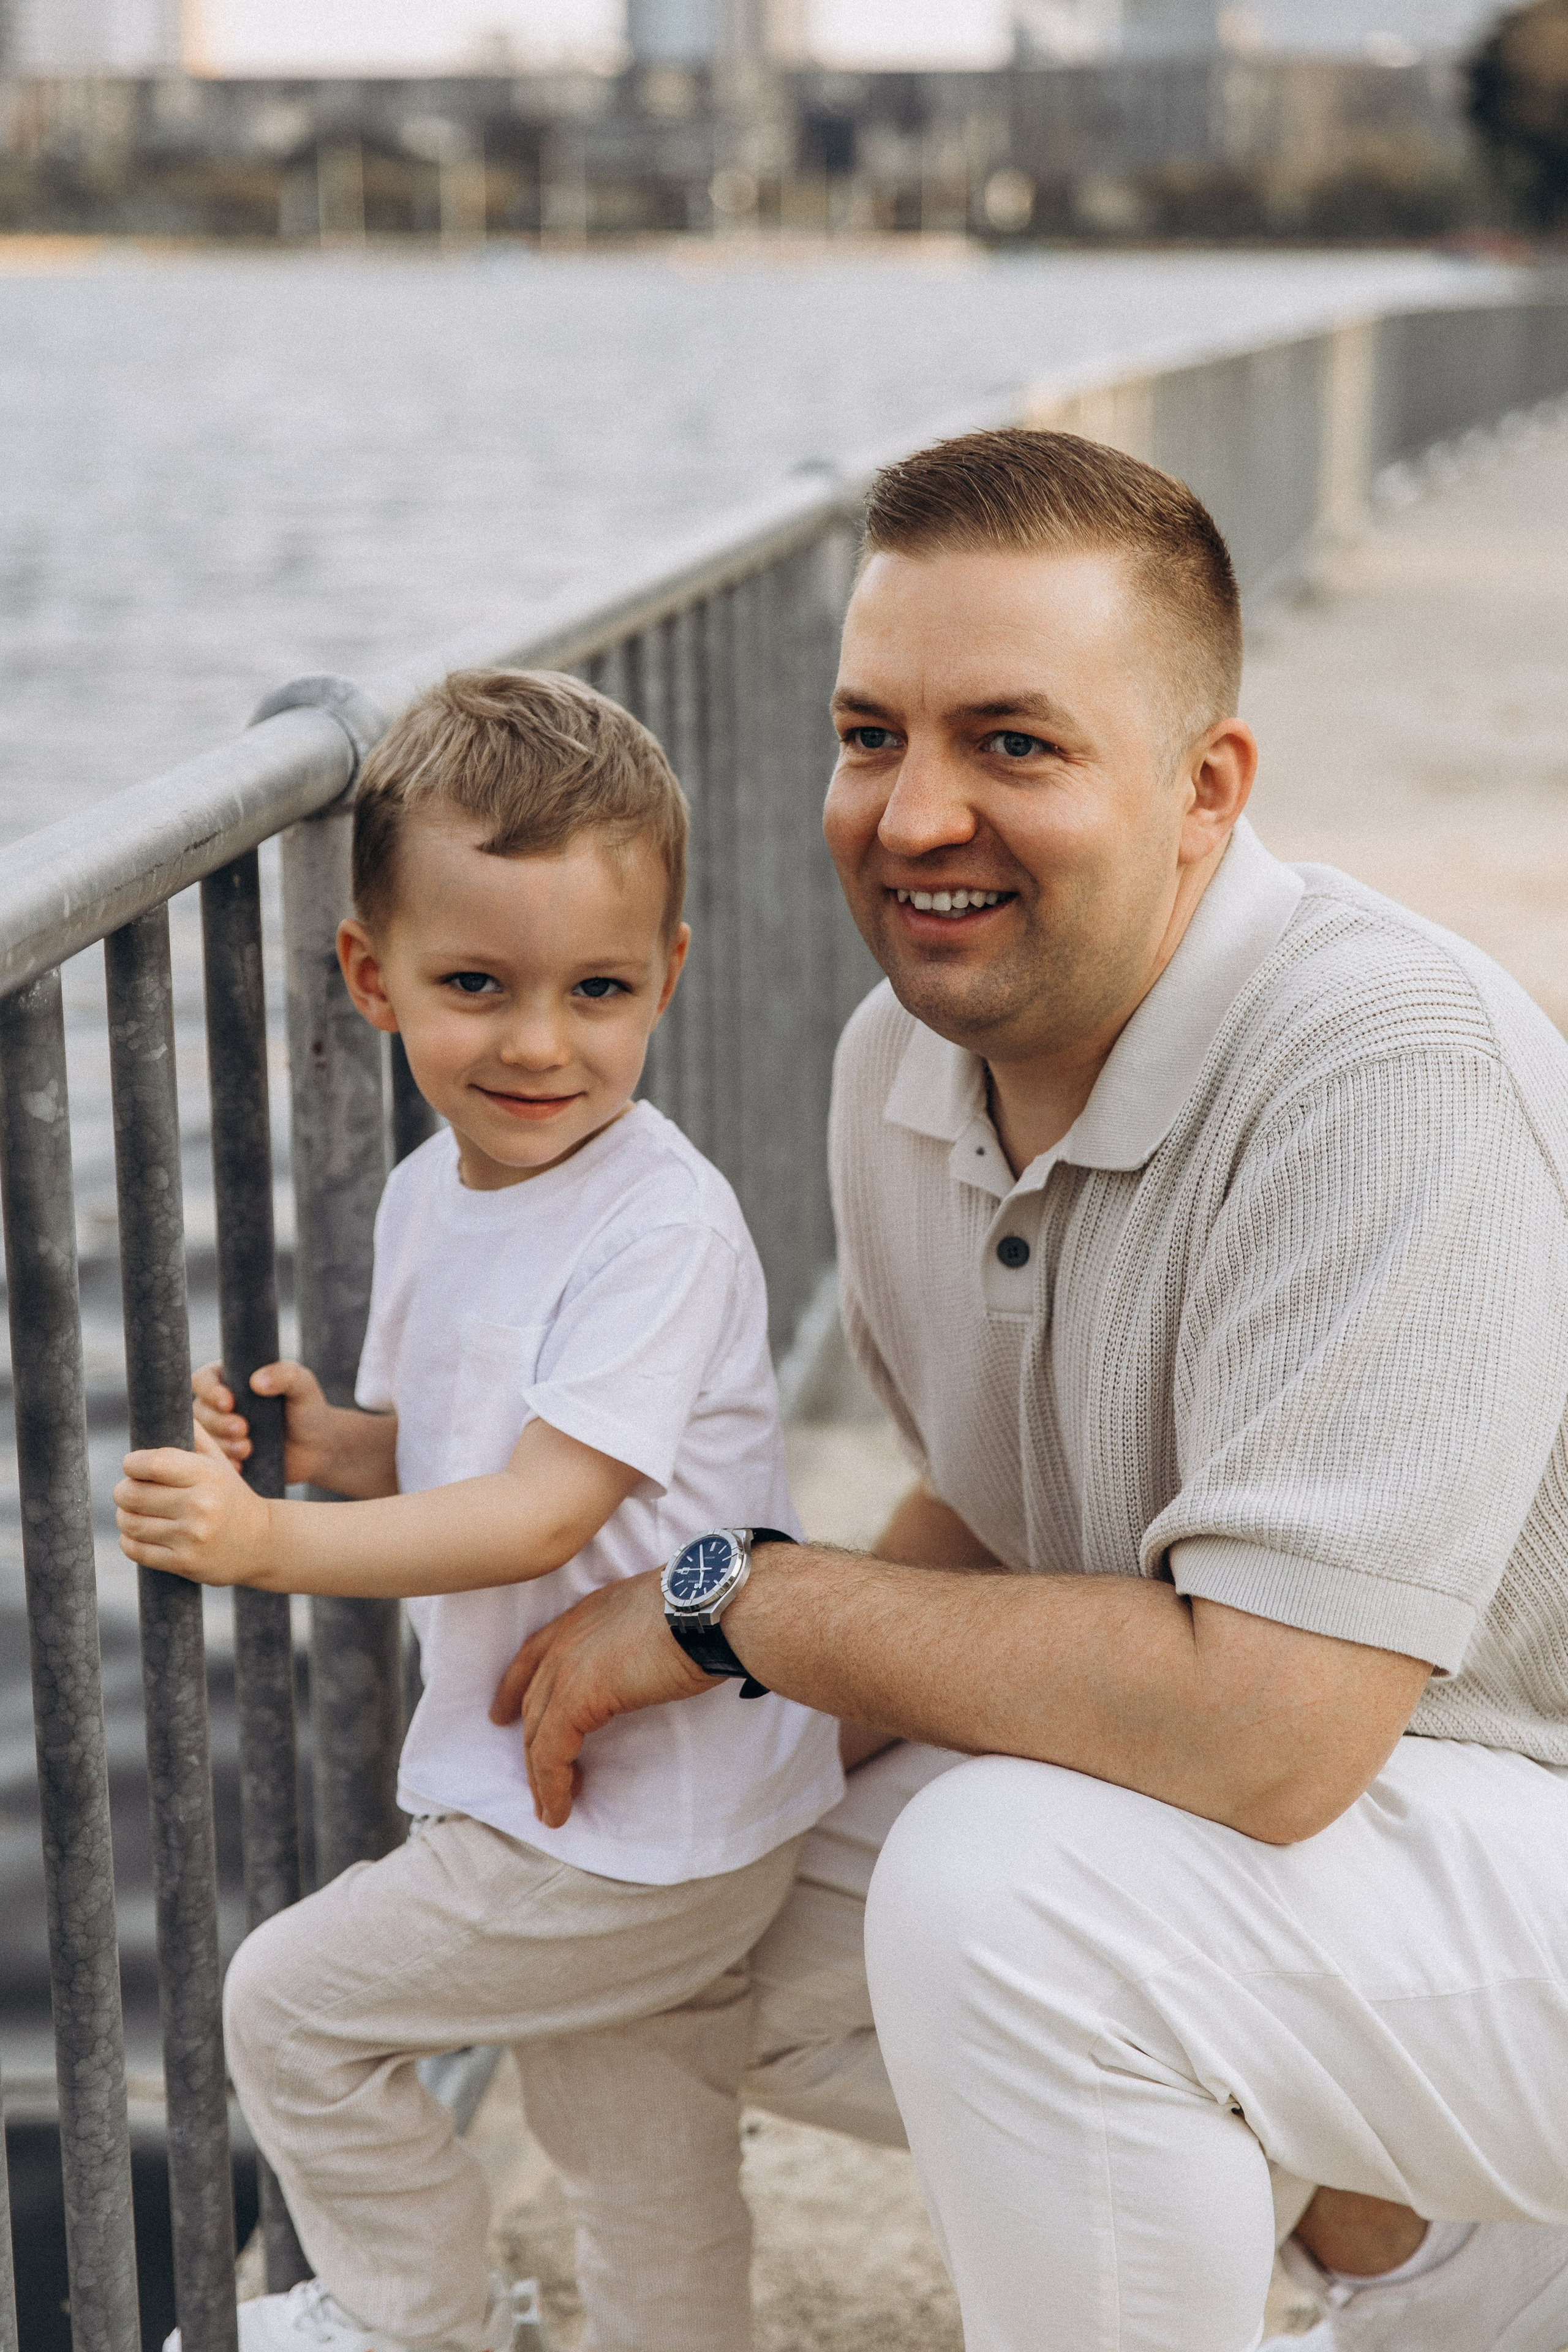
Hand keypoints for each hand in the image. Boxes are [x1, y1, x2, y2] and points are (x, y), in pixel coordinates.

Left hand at [115, 1424, 275, 1586]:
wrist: (261, 1542)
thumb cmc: (231, 1495)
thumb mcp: (220, 1461)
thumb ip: (195, 1435)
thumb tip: (167, 1403)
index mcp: (207, 1475)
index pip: (152, 1463)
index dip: (133, 1463)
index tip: (134, 1465)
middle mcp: (200, 1506)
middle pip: (133, 1493)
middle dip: (124, 1490)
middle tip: (130, 1490)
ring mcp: (191, 1537)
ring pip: (129, 1522)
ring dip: (124, 1516)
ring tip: (133, 1511)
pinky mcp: (184, 1563)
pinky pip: (135, 1549)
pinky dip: (130, 1540)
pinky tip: (140, 1533)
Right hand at [192, 1358, 339, 1487]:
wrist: (317, 1447)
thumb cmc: (308, 1409)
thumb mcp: (303, 1385)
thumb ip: (286, 1374)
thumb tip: (257, 1382)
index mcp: (231, 1380)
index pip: (203, 1379)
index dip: (210, 1391)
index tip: (229, 1403)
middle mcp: (220, 1405)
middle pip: (199, 1411)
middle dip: (218, 1421)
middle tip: (242, 1429)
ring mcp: (221, 1432)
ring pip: (204, 1437)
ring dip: (222, 1444)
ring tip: (247, 1448)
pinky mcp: (225, 1456)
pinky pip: (213, 1461)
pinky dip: (224, 1463)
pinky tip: (241, 1465)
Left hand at [490, 1573, 719, 1828]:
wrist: (706, 1611)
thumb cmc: (702, 1613)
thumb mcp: (657, 1620)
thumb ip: (637, 1642)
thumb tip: (650, 1665)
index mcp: (587, 1614)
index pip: (535, 1653)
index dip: (515, 1686)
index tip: (503, 1714)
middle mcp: (567, 1637)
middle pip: (534, 1701)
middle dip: (530, 1744)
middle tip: (536, 1780)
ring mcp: (566, 1668)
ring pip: (537, 1733)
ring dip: (540, 1777)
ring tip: (549, 1810)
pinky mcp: (574, 1700)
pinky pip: (550, 1754)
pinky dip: (551, 1787)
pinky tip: (559, 1811)